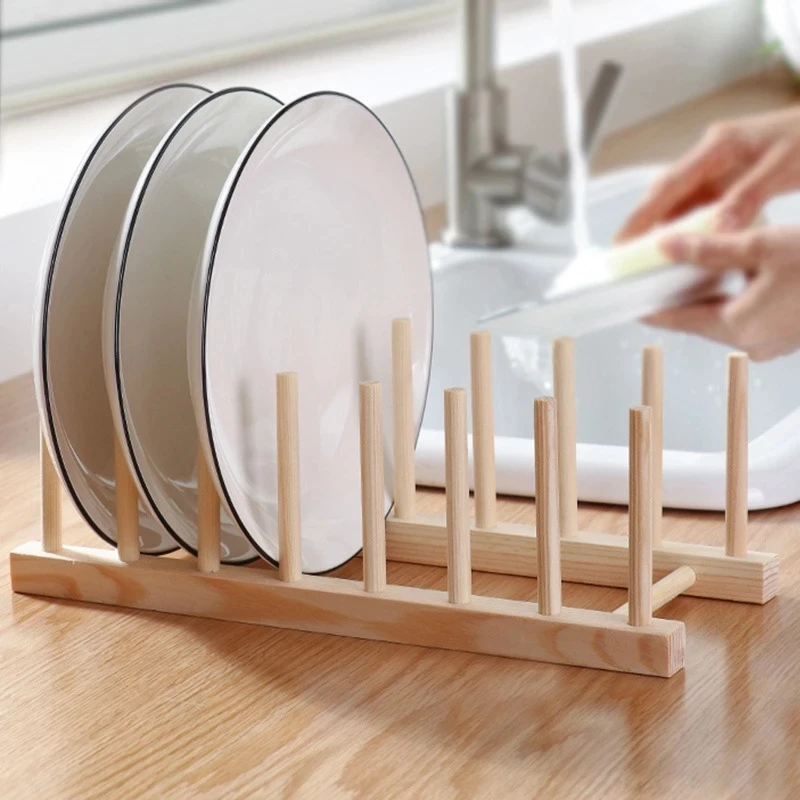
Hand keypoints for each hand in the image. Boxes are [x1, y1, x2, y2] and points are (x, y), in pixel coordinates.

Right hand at [616, 108, 799, 241]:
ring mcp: (720, 164)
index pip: (670, 183)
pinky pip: (701, 203)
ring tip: (650, 255)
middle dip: (643, 222)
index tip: (625, 239)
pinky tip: (687, 243)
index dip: (643, 214)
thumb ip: (749, 196)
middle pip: (666, 191)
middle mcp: (713, 153)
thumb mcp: (785, 168)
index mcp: (720, 145)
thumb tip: (719, 226)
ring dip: (666, 226)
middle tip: (626, 253)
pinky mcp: (730, 176)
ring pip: (681, 199)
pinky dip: (690, 224)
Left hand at [647, 225, 799, 360]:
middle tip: (659, 276)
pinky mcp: (787, 336)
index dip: (652, 309)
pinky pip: (748, 320)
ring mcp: (771, 343)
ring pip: (724, 320)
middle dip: (680, 298)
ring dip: (709, 298)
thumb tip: (668, 246)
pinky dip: (734, 302)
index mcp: (738, 326)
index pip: (678, 320)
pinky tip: (735, 278)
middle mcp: (752, 343)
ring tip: (692, 272)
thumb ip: (710, 249)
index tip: (630, 300)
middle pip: (700, 320)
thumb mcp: (761, 247)